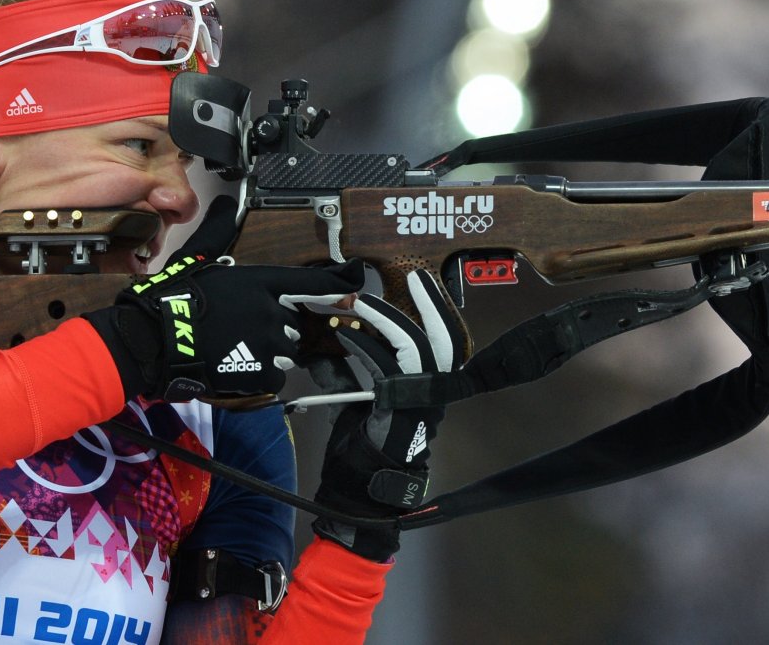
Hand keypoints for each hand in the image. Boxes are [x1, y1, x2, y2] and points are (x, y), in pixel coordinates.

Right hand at [83, 197, 361, 401]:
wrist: (154, 340)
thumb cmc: (174, 298)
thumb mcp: (199, 256)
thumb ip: (220, 230)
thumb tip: (226, 202)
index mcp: (262, 282)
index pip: (312, 281)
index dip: (338, 283)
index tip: (356, 281)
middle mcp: (272, 311)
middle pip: (293, 322)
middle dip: (275, 326)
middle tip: (244, 327)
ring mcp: (268, 344)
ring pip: (286, 349)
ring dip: (269, 351)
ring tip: (237, 347)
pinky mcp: (259, 373)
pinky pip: (275, 375)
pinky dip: (261, 375)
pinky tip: (237, 367)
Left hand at [293, 270, 461, 559]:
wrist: (358, 492)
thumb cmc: (360, 452)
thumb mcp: (355, 403)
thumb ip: (346, 375)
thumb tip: (321, 347)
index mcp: (430, 389)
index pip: (447, 341)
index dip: (438, 311)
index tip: (423, 284)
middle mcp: (434, 393)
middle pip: (447, 338)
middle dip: (434, 304)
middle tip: (417, 277)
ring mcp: (419, 401)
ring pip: (417, 345)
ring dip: (390, 318)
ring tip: (367, 301)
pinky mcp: (398, 407)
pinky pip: (384, 365)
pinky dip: (362, 343)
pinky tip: (343, 333)